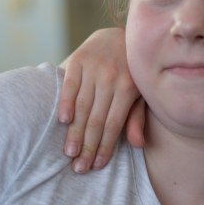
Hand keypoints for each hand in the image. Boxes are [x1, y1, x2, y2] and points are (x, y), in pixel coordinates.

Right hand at [58, 28, 143, 171]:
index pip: (114, 124)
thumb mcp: (141, 92)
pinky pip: (70, 85)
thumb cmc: (132, 72)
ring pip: (82, 106)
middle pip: (96, 119)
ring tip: (69, 153)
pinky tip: (62, 121)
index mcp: (129, 88)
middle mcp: (112, 78)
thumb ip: (136, 117)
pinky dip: (65, 102)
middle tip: (79, 168)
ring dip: (74, 132)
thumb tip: (137, 145)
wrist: (122, 35)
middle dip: (87, 146)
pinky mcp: (79, 59)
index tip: (96, 166)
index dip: (105, 146)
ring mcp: (94, 68)